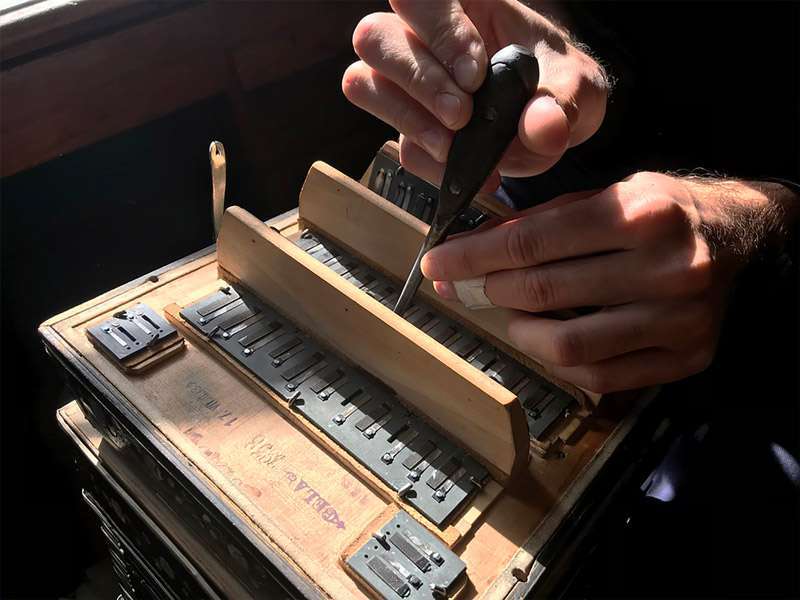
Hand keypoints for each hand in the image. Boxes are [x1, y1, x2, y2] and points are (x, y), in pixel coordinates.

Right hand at [342, 0, 608, 189]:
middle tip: (462, 116)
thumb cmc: (561, 86)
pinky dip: (430, 163)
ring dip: (409, 121)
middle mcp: (424, 37)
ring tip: (455, 146)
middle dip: (418, 81)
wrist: (554, 124)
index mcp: (465, 4)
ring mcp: (410, 85)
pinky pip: (398, 145)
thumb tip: (541, 129)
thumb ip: (563, 102)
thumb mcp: (579, 87)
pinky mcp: (411, 128)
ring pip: (365, 84)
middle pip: (375, 37)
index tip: (475, 74)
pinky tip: (468, 171)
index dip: (438, 30)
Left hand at [421, 173, 796, 391]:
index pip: (530, 243)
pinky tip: (549, 338)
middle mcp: (665, 267)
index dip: (471, 256)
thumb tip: (474, 251)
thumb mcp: (604, 194)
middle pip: (542, 292)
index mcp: (640, 213)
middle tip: (469, 285)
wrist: (740, 236)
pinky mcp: (685, 357)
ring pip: (567, 345)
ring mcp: (679, 319)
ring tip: (514, 312)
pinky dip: (559, 362)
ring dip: (520, 330)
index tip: (437, 263)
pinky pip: (600, 376)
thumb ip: (541, 222)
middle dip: (489, 289)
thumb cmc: (662, 209)